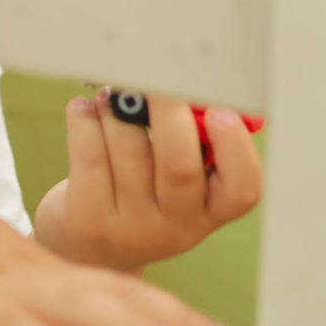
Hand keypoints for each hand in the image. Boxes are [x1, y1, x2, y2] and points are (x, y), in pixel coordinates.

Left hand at [34, 93, 262, 276]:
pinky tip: (83, 109)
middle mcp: (176, 226)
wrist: (87, 248)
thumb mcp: (179, 180)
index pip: (242, 189)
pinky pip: (89, 155)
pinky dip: (85, 120)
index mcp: (211, 211)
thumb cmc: (142, 192)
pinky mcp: (89, 218)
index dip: (236, 149)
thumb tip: (185, 76)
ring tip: (111, 95)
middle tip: (154, 77)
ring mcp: (131, 227)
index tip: (220, 110)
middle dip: (168, 111)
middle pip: (179, 167)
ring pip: (128, 150)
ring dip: (117, 110)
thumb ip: (192, 138)